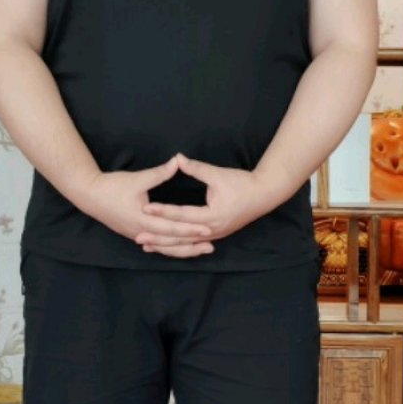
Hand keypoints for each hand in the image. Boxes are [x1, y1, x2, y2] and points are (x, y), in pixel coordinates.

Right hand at [74, 156, 214, 257]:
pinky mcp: (136, 234)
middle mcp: (141, 232)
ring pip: (164, 247)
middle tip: (211, 245)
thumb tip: (178, 161)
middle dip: (191, 245)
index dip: (190, 228)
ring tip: (201, 249)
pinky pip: (157, 244)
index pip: (172, 227)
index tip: (207, 229)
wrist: (90, 196)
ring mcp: (138, 235)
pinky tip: (182, 247)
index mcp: (143, 219)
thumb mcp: (137, 178)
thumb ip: (159, 173)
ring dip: (183, 249)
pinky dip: (171, 247)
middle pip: (171, 243)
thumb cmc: (113, 186)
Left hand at [138, 153, 277, 249]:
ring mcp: (214, 235)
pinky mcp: (216, 235)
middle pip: (181, 237)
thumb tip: (177, 158)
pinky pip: (193, 244)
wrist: (264, 195)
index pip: (182, 214)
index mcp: (212, 215)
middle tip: (138, 237)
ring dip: (166, 246)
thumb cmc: (242, 183)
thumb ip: (196, 168)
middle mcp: (212, 230)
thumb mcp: (218, 174)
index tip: (145, 207)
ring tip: (147, 245)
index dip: (163, 210)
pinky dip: (178, 246)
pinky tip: (166, 246)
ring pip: (186, 245)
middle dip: (159, 237)